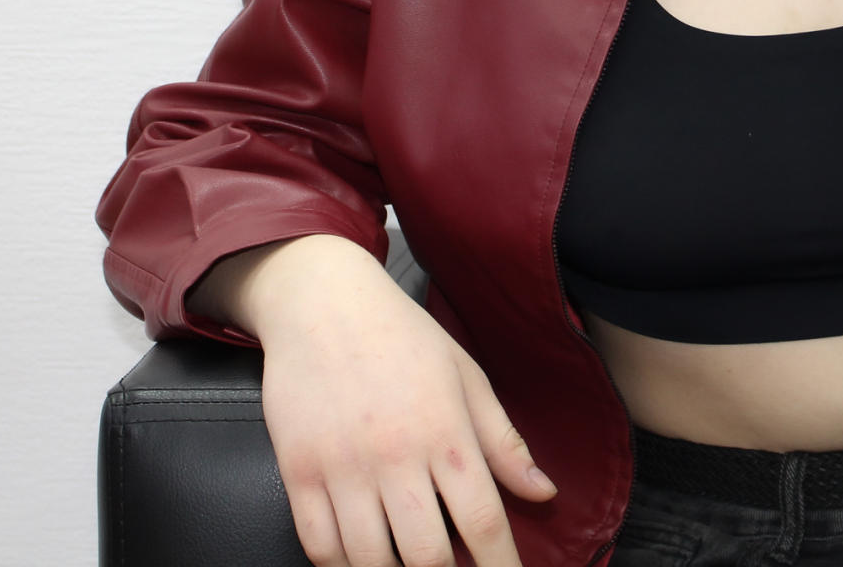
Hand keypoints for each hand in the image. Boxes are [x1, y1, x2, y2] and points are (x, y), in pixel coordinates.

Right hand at [221, 235, 556, 566]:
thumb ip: (504, 441)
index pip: (483, 521)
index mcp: (446, 431)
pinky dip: (341, 564)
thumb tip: (544, 493)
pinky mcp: (298, 471)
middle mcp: (395, 455)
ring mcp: (342, 467)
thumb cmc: (402, 336)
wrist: (322, 302)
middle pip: (428, 556)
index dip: (501, 566)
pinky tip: (362, 559)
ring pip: (370, 559)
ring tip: (410, 565)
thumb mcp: (466, 376)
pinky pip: (319, 544)